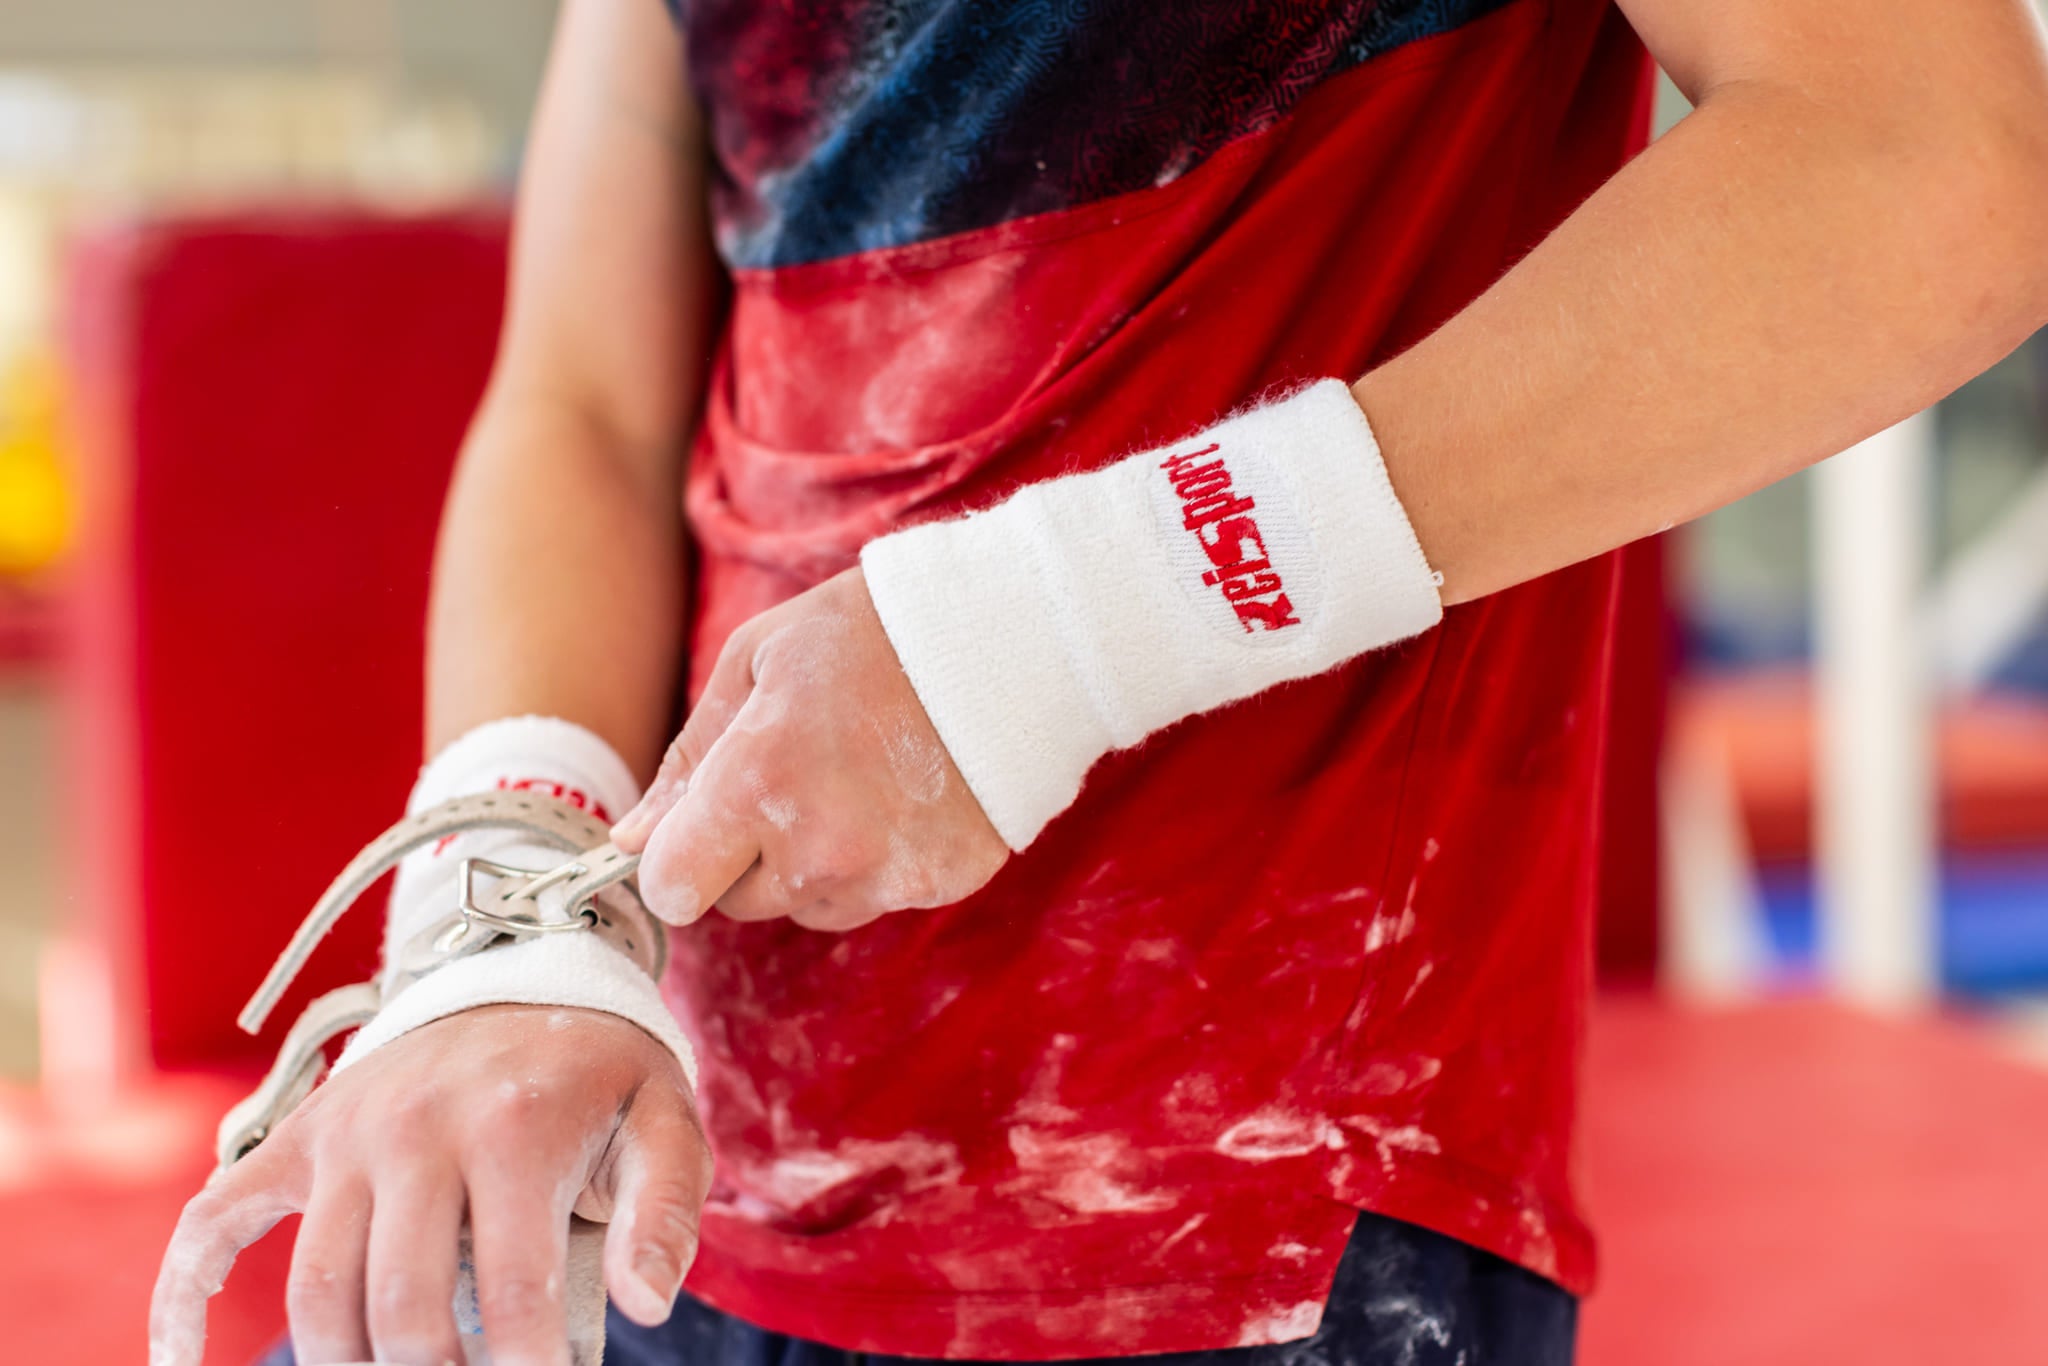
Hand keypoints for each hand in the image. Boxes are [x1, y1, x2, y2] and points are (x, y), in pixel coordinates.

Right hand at [150, 1005, 709, 1365]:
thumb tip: (648, 1304)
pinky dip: (185, 1296)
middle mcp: (415, 1130)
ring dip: (349, 1359)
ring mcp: (345, 1134)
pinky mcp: (298, 1136)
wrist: (526, 973)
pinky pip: (215, 1218)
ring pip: (317, 1286)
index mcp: (513, 1130)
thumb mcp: (664, 1121)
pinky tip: (186, 1363)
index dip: (527, 1365)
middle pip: (400, 1305)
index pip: (511, 1292)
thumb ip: (666, 1209)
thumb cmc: (599, 1072)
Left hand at [611, 567, 1007, 930]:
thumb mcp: (755, 661)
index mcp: (759, 783)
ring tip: (855, 779)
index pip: (673, 888)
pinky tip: (902, 796)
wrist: (1012, 638)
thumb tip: (631, 840)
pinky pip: (874, 898)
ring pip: (807, 906)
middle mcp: (819, 847)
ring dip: (810, 862)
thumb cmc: (869, 632)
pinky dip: (876, 862)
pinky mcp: (939, 885)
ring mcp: (885, 874)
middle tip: (792, 775)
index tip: (693, 829)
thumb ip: (688, 759)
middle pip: (739, 902)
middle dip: (745, 854)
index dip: (674, 861)